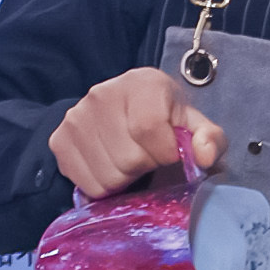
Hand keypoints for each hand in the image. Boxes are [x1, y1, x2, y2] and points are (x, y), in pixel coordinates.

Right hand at [49, 68, 220, 199]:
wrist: (125, 113)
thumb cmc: (165, 120)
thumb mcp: (194, 126)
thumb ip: (210, 139)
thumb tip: (205, 155)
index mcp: (142, 83)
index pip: (148, 128)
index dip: (165, 152)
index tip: (170, 154)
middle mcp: (102, 94)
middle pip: (128, 158)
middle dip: (146, 167)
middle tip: (149, 157)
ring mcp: (76, 117)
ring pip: (107, 176)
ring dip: (126, 179)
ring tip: (131, 160)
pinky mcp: (59, 139)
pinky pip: (87, 184)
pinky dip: (104, 186)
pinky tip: (111, 165)